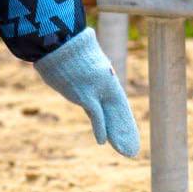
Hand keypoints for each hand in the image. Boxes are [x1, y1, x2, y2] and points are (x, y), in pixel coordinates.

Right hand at [34, 28, 139, 156]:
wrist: (59, 41)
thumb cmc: (67, 45)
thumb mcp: (81, 58)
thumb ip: (85, 71)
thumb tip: (76, 71)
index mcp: (107, 75)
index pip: (117, 101)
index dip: (121, 117)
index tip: (126, 129)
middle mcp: (105, 84)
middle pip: (117, 111)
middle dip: (124, 130)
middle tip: (133, 148)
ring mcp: (96, 90)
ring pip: (108, 116)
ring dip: (115, 134)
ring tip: (125, 150)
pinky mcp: (84, 95)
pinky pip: (95, 115)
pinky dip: (100, 129)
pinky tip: (102, 142)